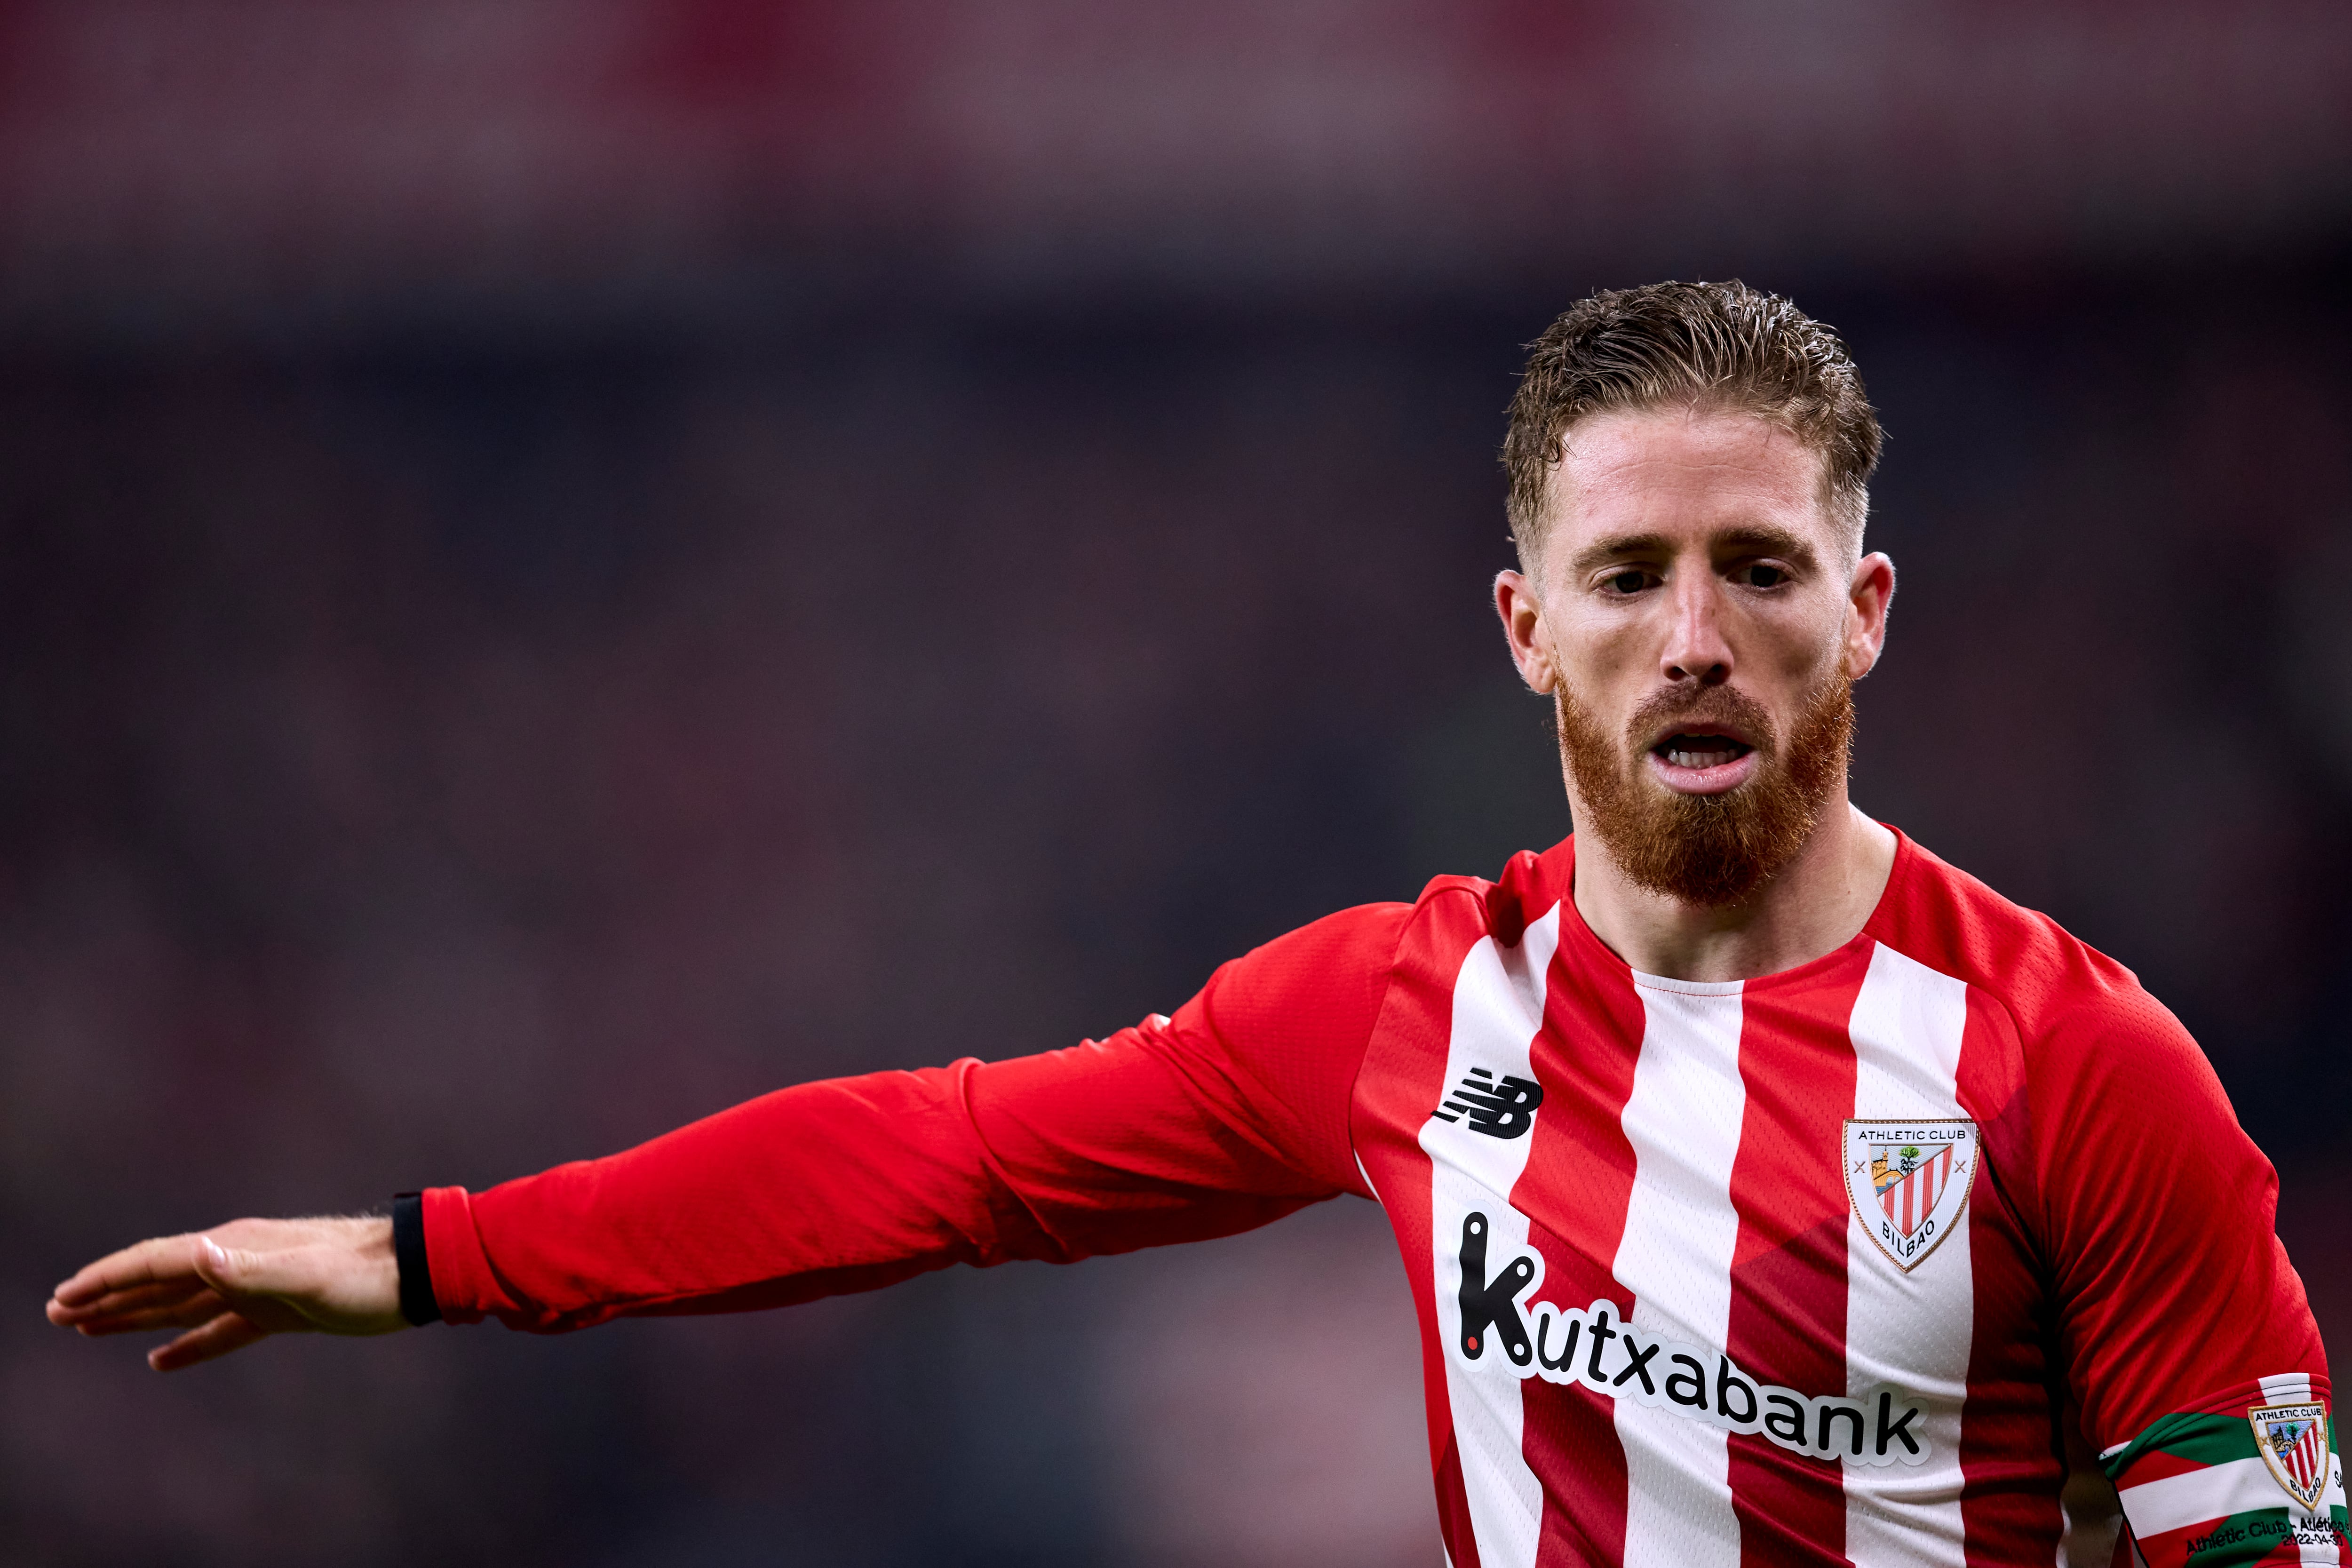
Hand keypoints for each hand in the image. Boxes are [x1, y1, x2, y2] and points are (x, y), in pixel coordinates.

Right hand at [46, 1215, 406, 1370]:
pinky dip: (187, 1345)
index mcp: (236, 1249)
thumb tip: (196, 1254)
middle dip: (107, 1297)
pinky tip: (161, 1360)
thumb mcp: (308, 1275)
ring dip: (135, 1317)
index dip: (108, 1279)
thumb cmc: (367, 1273)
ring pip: (181, 1305)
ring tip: (89, 1331)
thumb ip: (252, 1267)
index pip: (156, 1262)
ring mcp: (258, 1286)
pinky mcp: (279, 1311)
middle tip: (56, 1313)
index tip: (64, 1297)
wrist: (417, 1272)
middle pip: (158, 1281)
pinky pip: (219, 1329)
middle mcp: (239, 1262)